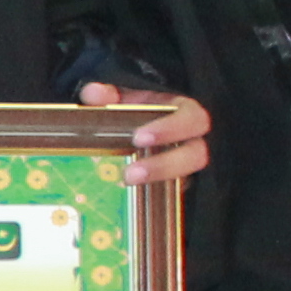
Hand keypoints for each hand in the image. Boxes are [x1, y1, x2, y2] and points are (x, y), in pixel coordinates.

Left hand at [86, 81, 212, 187]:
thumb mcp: (124, 97)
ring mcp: (187, 164)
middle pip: (197, 155)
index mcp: (184, 112)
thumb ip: (110, 94)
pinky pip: (174, 193)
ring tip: (126, 181)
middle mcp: (192, 139)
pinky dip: (154, 195)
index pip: (194, 119)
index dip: (171, 129)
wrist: (135, 125)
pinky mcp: (179, 184)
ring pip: (187, 177)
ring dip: (156, 181)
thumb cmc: (136, 108)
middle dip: (164, 165)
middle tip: (130, 173)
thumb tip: (94, 93)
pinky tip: (130, 198)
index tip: (138, 138)